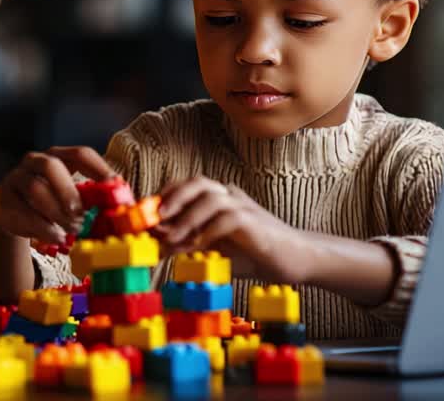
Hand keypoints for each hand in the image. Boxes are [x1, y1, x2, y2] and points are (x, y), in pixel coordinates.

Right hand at [0, 146, 114, 244]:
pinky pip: (23, 211)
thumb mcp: (71, 196)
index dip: (99, 169)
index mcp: (59, 156)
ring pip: (35, 189)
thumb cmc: (51, 201)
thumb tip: (127, 209)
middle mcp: (36, 161)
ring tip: (72, 230)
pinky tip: (57, 237)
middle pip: (51, 166)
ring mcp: (17, 178)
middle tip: (82, 214)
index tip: (114, 188)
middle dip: (69, 191)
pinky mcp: (5, 199)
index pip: (81, 154)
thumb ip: (94, 199)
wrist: (12, 210)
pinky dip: (43, 227)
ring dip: (56, 212)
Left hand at [154, 176, 311, 284]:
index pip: (188, 187)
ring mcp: (244, 206)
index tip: (147, 215)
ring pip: (210, 197)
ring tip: (172, 238)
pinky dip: (209, 231)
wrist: (296, 260)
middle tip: (157, 217)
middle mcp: (231, 196)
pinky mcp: (254, 221)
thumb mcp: (215, 250)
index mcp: (221, 199)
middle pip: (198, 182)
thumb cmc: (254, 255)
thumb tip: (160, 242)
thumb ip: (190, 243)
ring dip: (187, 218)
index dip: (166, 197)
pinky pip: (228, 218)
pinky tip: (198, 246)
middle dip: (173, 197)